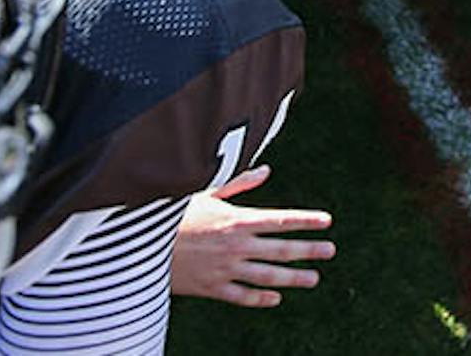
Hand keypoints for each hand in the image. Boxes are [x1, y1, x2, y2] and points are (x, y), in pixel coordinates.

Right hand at [172, 165, 334, 307]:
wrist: (140, 245)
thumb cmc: (174, 214)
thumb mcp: (206, 193)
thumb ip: (240, 184)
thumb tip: (266, 170)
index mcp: (237, 220)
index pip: (281, 220)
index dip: (306, 221)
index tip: (327, 222)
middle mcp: (236, 246)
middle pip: (281, 249)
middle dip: (309, 250)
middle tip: (330, 251)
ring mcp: (225, 269)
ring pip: (267, 277)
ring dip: (293, 278)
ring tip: (313, 278)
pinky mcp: (211, 288)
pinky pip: (241, 296)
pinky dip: (260, 299)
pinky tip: (276, 299)